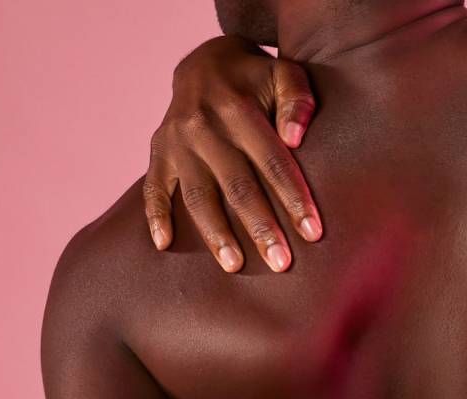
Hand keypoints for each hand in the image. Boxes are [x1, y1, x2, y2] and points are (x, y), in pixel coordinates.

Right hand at [145, 35, 321, 272]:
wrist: (205, 64)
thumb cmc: (256, 78)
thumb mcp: (284, 73)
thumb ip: (298, 99)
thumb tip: (295, 137)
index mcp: (238, 108)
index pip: (272, 162)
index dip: (293, 198)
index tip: (313, 233)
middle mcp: (203, 126)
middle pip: (236, 186)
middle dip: (260, 227)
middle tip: (280, 263)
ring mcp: (176, 142)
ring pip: (196, 195)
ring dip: (215, 233)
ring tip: (234, 266)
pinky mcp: (158, 152)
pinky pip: (153, 188)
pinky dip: (155, 216)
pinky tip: (164, 245)